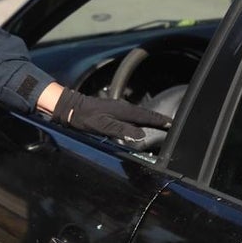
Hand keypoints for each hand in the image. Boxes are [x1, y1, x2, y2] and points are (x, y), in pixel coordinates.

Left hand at [53, 88, 172, 144]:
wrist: (70, 107)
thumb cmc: (84, 118)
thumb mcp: (102, 126)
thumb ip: (121, 130)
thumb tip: (141, 135)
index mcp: (124, 111)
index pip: (147, 116)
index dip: (159, 121)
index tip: (171, 124)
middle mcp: (123, 107)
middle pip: (146, 114)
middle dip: (158, 119)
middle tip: (170, 124)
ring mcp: (118, 107)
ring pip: (139, 114)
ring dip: (150, 119)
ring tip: (160, 124)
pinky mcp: (114, 110)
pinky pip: (132, 115)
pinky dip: (141, 118)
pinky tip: (140, 122)